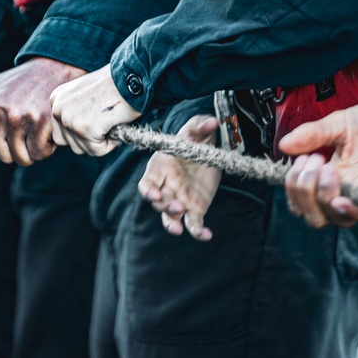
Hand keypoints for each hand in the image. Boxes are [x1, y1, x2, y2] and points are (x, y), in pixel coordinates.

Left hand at [0, 57, 85, 169]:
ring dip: (35, 150)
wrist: (54, 66)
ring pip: (22, 158)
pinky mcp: (38, 120)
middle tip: (32, 127)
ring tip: (40, 128)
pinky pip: (39, 154)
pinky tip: (50, 128)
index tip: (18, 125)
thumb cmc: (23, 89)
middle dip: (22, 148)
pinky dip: (48, 147)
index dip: (7, 143)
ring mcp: (16, 114)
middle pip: (5, 156)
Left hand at [49, 64, 140, 156]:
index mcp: (56, 99)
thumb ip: (76, 109)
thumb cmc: (114, 83)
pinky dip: (111, 143)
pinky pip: (98, 150)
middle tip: (105, 123)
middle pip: (69, 143)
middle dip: (89, 139)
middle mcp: (58, 109)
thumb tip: (77, 130)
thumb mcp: (85, 92)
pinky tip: (115, 123)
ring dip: (100, 141)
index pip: (61, 131)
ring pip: (84, 148)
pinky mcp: (84, 129)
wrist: (130, 76)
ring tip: (110, 120)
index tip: (95, 120)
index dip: (81, 131)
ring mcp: (70, 120)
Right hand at [137, 114, 221, 240]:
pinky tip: (206, 235)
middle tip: (177, 205)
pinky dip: (198, 232)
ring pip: (170, 217)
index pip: (147, 183)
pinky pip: (193, 224)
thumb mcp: (196, 128)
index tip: (153, 194)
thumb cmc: (194, 138)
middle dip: (164, 206)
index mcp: (160, 168)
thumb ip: (200, 125)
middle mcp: (166, 187)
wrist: (206, 149)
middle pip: (157, 202)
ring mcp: (179, 199)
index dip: (148, 190)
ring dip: (173, 224)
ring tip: (180, 228)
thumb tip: (211, 122)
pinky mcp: (195, 208)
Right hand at [279, 78, 357, 232]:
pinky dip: (345, 208)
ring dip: (320, 196)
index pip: (302, 199)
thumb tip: (283, 145)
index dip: (294, 185)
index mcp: (332, 176)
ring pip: (333, 218)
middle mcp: (346, 191)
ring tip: (328, 168)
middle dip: (301, 192)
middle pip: (312, 215)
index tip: (304, 157)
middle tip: (313, 162)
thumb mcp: (340, 122)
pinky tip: (338, 192)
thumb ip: (313, 134)